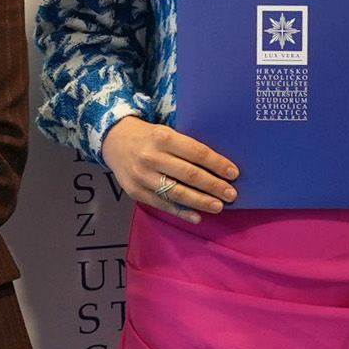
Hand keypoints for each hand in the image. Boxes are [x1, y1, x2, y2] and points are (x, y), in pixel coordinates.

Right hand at [102, 116, 237, 222]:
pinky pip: (162, 204)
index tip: (234, 173)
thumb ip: (186, 146)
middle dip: (213, 186)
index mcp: (163, 137)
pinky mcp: (135, 192)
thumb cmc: (149, 137)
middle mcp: (152, 157)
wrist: (114, 140)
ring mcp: (142, 176)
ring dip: (200, 201)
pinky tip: (197, 217)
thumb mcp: (166, 131)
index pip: (197, 152)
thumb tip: (218, 165)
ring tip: (218, 206)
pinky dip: (181, 212)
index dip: (217, 164)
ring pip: (177, 192)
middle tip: (231, 194)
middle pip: (189, 174)